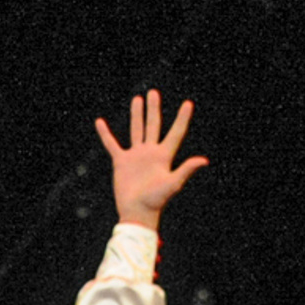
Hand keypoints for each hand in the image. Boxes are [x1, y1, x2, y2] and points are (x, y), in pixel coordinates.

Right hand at [92, 88, 207, 228]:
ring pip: (136, 130)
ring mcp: (135, 156)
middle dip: (154, 109)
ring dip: (137, 115)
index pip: (175, 133)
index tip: (188, 103)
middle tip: (153, 93)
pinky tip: (100, 122)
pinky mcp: (121, 162)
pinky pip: (112, 144)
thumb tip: (204, 160)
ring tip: (137, 99)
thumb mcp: (173, 184)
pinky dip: (106, 134)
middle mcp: (150, 152)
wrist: (137, 212)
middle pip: (153, 125)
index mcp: (164, 156)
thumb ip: (186, 170)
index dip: (182, 118)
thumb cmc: (156, 200)